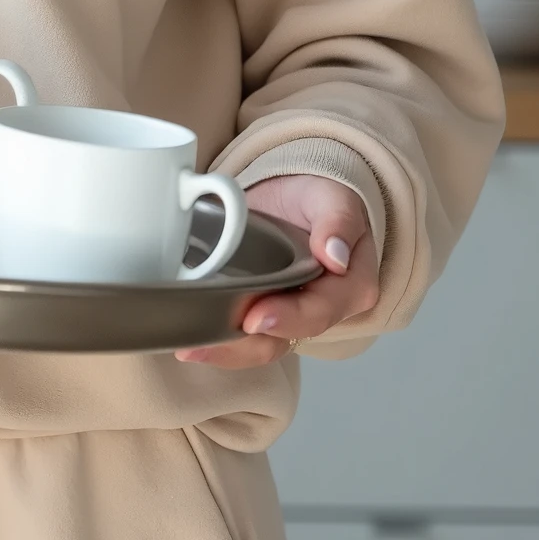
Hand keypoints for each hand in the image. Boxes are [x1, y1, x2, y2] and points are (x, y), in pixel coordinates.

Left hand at [176, 174, 377, 368]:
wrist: (295, 190)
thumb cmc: (320, 197)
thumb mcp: (335, 198)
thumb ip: (339, 222)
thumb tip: (335, 256)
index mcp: (349, 287)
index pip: (320, 312)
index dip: (288, 319)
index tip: (255, 318)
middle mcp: (320, 309)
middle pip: (285, 338)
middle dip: (244, 346)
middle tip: (205, 343)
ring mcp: (287, 311)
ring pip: (259, 344)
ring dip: (224, 349)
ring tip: (189, 347)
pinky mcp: (260, 307)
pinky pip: (241, 332)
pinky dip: (216, 336)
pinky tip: (189, 338)